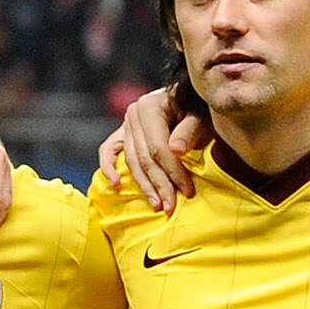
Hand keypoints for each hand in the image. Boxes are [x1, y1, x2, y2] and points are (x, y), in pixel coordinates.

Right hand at [96, 91, 202, 211]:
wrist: (190, 101)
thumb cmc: (198, 109)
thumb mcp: (201, 116)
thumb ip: (189, 130)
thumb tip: (176, 150)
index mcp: (149, 107)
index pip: (158, 147)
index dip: (173, 171)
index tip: (188, 191)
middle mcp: (133, 114)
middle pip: (144, 158)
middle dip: (159, 184)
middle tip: (171, 207)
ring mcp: (125, 125)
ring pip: (131, 162)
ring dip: (144, 185)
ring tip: (157, 204)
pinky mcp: (122, 134)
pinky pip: (108, 152)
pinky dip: (108, 168)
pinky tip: (115, 185)